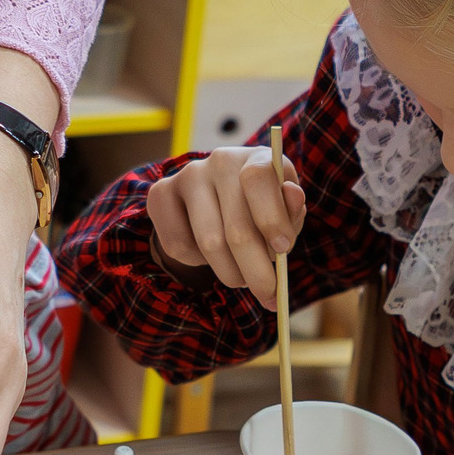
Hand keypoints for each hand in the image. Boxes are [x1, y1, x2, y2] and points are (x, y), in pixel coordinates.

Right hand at [144, 141, 304, 305]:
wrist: (218, 201)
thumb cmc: (260, 210)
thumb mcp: (284, 212)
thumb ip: (292, 212)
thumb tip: (293, 195)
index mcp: (256, 158)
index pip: (258, 179)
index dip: (272, 218)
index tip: (284, 249)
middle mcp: (219, 161)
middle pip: (236, 227)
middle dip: (256, 270)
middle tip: (268, 295)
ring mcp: (187, 176)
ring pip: (209, 243)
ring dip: (230, 273)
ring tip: (242, 278)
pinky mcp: (160, 194)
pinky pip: (178, 246)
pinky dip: (198, 263)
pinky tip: (208, 253)